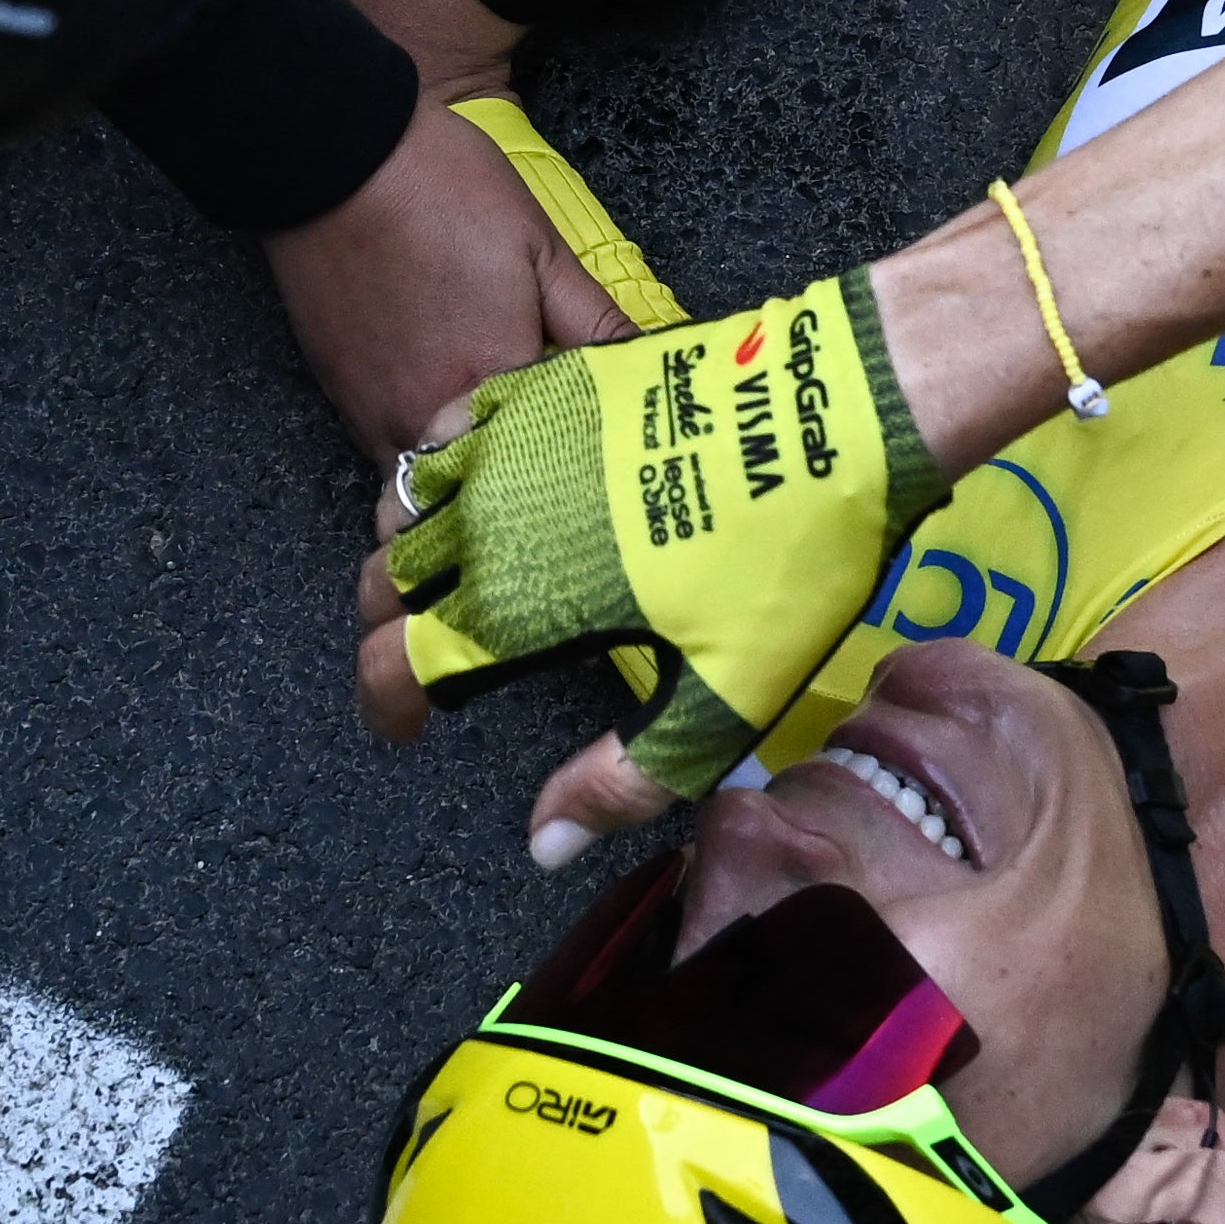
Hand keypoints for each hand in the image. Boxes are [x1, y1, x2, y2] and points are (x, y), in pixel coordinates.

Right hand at [271, 96, 678, 462]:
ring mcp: (373, 416)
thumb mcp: (540, 247)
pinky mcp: (341, 400)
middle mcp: (423, 420)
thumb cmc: (440, 189)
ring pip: (432, 485)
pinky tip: (452, 422)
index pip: (548, 466)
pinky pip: (389, 456)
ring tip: (509, 460)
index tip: (605, 469)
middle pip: (485, 494)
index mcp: (488, 385)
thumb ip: (595, 322)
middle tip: (561, 481)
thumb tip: (652, 364)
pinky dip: (425, 454)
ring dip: (469, 479)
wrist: (330, 152)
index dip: (580, 470)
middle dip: (523, 492)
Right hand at [369, 271, 940, 849]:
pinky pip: (452, 422)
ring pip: (404, 496)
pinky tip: (481, 481)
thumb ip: (623, 781)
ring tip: (445, 575)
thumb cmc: (787, 566)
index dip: (387, 706)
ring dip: (407, 545)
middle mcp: (490, 514)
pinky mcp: (547, 377)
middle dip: (392, 628)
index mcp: (519, 601)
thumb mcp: (722, 700)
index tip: (403, 726)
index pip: (394, 662)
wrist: (840, 412)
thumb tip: (542, 846)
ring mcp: (513, 433)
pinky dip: (440, 463)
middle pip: (385, 579)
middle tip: (431, 657)